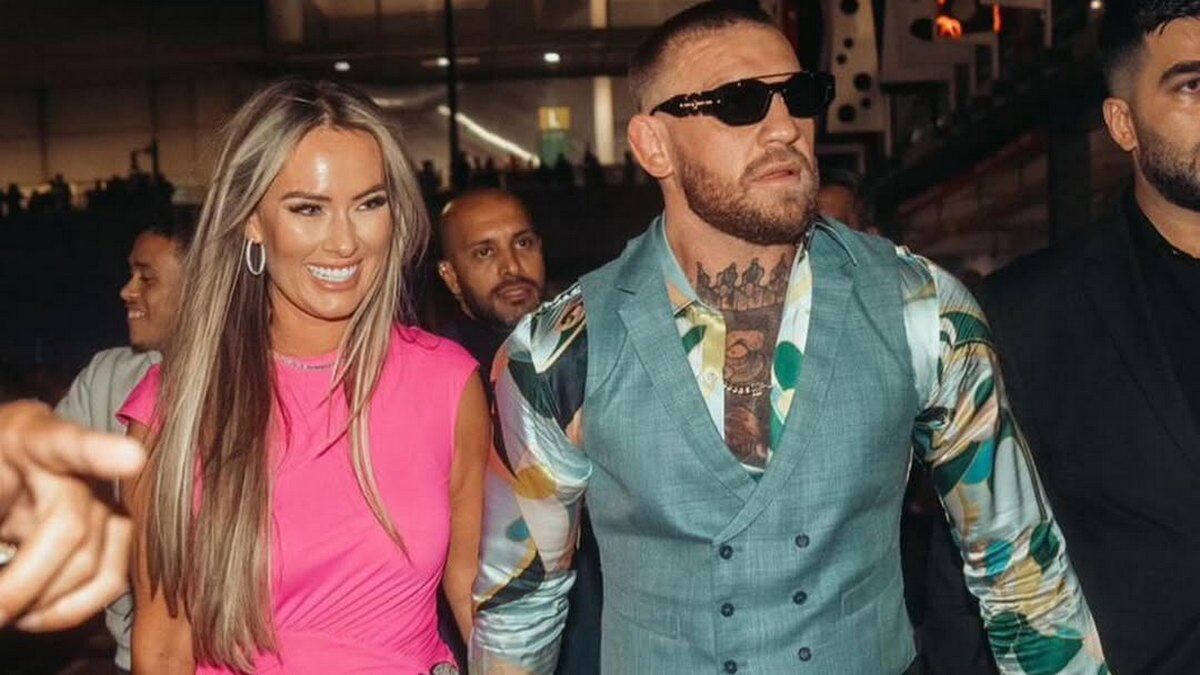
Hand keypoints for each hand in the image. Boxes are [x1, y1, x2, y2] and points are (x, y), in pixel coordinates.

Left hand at [0, 400, 144, 630]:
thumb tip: (1, 570)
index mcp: (27, 437)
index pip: (65, 442)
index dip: (100, 452)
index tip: (130, 460)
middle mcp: (77, 465)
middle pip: (71, 527)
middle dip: (24, 584)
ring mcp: (103, 499)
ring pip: (94, 562)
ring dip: (46, 602)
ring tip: (6, 612)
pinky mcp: (116, 534)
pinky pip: (111, 580)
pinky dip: (72, 609)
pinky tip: (36, 613)